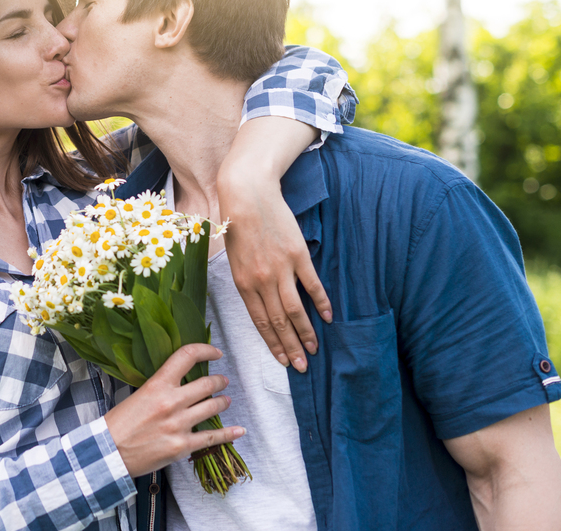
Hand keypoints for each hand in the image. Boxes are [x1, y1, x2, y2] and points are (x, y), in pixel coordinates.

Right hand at [104, 344, 244, 477]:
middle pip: (206, 384)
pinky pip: (212, 437)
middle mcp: (171, 402)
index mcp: (157, 384)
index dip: (205, 350)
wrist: (109, 452)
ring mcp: (178, 425)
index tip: (215, 352)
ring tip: (225, 401)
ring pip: (212, 407)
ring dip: (222, 402)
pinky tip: (238, 430)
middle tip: (222, 381)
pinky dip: (229, 434)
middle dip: (219, 381)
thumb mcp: (138, 394)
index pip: (186, 356)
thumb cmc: (119, 424)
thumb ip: (160, 387)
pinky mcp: (183, 446)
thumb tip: (179, 382)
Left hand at [218, 119, 332, 372]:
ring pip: (295, 309)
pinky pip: (311, 285)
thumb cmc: (236, 222)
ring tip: (314, 350)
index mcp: (243, 282)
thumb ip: (246, 279)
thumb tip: (259, 300)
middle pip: (278, 321)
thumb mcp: (233, 255)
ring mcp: (281, 269)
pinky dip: (320, 303)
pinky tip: (327, 318)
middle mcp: (262, 280)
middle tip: (302, 367)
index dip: (272, 343)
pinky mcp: (298, 255)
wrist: (247, 193)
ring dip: (305, 332)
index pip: (260, 321)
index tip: (283, 360)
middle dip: (290, 346)